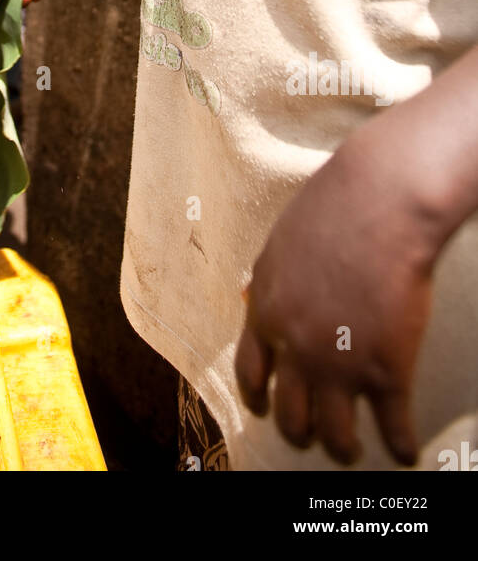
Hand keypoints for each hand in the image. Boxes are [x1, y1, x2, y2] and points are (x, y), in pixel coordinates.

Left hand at [234, 135, 436, 466]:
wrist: (378, 204)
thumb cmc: (331, 208)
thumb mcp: (278, 247)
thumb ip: (270, 285)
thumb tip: (263, 303)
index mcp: (266, 312)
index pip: (249, 372)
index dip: (259, 398)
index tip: (266, 409)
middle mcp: (296, 348)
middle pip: (289, 413)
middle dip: (300, 431)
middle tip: (312, 435)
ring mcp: (340, 365)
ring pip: (334, 434)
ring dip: (343, 448)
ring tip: (351, 451)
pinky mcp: (386, 371)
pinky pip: (392, 427)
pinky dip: (399, 446)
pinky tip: (404, 450)